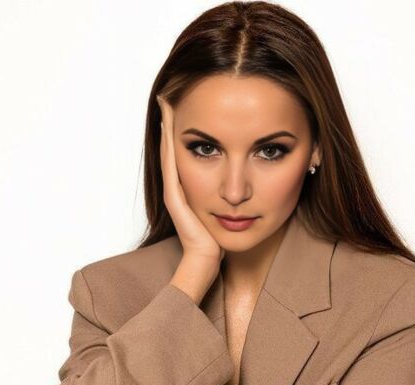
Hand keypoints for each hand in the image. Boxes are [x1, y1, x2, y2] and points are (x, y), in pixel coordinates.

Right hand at [157, 94, 224, 265]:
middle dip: (173, 122)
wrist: (206, 261)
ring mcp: (174, 191)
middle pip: (174, 147)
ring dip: (168, 126)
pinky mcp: (174, 196)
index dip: (187, 129)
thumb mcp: (228, 213)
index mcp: (191, 188)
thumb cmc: (218, 242)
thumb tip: (247, 185)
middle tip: (172, 94)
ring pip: (169, 151)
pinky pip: (171, 163)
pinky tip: (170, 123)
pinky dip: (169, 142)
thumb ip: (232, 198)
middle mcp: (178, 187)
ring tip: (167, 101)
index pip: (188, 153)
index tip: (189, 105)